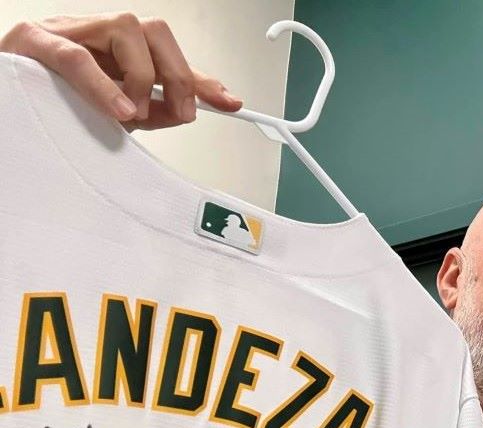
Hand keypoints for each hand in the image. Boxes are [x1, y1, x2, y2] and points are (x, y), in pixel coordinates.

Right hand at [0, 13, 242, 129]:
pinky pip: (77, 57)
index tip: (230, 102)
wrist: (3, 102)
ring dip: (143, 77)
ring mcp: (66, 31)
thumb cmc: (53, 103)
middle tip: (181, 113)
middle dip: (178, 76)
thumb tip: (186, 111)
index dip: (201, 79)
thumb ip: (152, 110)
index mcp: (117, 49)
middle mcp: (96, 32)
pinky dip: (105, 85)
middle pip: (155, 31)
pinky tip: (120, 110)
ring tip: (135, 113)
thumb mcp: (116, 112)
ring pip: (125, 30)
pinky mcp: (34, 41)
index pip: (167, 54)